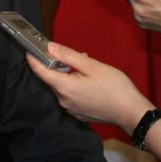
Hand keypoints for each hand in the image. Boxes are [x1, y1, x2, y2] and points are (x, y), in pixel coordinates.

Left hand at [26, 43, 153, 132]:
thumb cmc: (114, 87)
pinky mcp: (79, 114)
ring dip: (70, 75)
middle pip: (53, 79)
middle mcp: (64, 100)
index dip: (33, 60)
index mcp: (64, 87)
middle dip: (59, 65)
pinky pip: (71, 96)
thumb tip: (50, 47)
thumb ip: (69, 56)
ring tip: (88, 67)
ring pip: (63, 87)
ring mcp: (71, 109)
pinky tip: (91, 81)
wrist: (130, 112)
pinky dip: (75, 86)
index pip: (40, 72)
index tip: (30, 49)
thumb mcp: (92, 66)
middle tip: (75, 55)